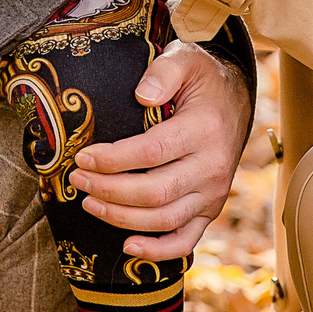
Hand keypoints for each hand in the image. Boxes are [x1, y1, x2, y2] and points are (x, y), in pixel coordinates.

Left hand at [66, 41, 253, 260]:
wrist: (235, 102)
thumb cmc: (202, 81)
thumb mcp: (186, 59)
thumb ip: (164, 70)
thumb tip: (142, 93)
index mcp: (204, 129)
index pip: (152, 152)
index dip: (113, 160)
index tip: (83, 158)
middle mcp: (212, 167)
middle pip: (154, 192)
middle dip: (109, 190)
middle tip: (77, 181)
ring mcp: (213, 194)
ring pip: (164, 220)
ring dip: (121, 218)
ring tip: (89, 202)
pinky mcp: (209, 211)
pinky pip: (186, 241)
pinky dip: (158, 252)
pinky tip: (128, 247)